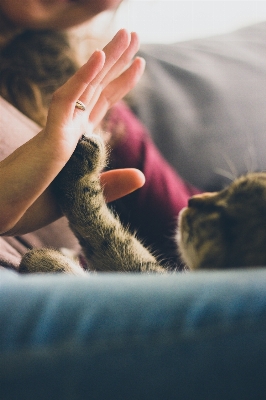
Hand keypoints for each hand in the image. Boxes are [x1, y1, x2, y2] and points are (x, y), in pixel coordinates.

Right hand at [0, 30, 145, 234]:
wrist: (2, 214)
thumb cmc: (34, 204)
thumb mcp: (83, 195)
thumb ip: (110, 184)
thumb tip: (142, 176)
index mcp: (75, 140)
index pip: (101, 103)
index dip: (119, 82)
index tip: (138, 63)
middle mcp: (68, 129)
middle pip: (97, 88)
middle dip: (117, 61)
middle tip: (134, 35)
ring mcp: (59, 130)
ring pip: (86, 86)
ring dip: (106, 59)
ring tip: (128, 34)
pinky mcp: (50, 137)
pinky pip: (66, 101)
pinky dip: (82, 78)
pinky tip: (99, 56)